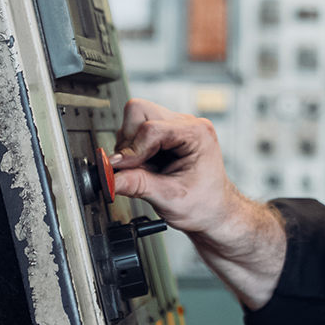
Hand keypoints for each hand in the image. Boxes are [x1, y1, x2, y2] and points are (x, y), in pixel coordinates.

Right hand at [109, 98, 284, 306]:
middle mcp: (186, 124)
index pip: (150, 128)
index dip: (131, 151)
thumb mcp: (168, 198)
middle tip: (133, 168)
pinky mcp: (165, 134)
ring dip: (130, 147)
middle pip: (139, 111)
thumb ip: (136, 185)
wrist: (215, 212)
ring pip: (135, 119)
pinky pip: (137, 131)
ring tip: (147, 171)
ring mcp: (175, 126)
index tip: (121, 170)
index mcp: (196, 133)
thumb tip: (109, 177)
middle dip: (129, 141)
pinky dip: (134, 150)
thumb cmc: (205, 205)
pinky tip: (147, 168)